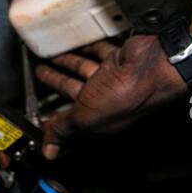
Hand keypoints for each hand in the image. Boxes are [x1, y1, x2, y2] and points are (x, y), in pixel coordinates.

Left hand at [36, 34, 188, 158]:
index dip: (56, 120)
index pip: (71, 122)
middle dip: (55, 83)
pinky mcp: (118, 58)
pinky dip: (86, 46)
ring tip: (49, 55)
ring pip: (83, 69)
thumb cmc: (125, 96)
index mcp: (98, 118)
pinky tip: (74, 41)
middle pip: (73, 91)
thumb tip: (49, 150)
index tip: (41, 116)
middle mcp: (106, 99)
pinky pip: (97, 51)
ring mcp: (112, 78)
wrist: (151, 68)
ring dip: (66, 62)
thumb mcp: (84, 117)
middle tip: (40, 74)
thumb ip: (64, 128)